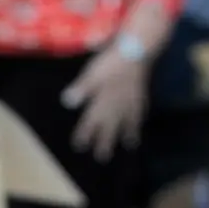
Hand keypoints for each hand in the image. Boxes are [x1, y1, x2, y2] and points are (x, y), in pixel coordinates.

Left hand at [61, 47, 148, 162]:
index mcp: (102, 103)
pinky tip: (141, 122)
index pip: (90, 123)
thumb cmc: (110, 62)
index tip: (79, 147)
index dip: (84, 135)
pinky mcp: (141, 93)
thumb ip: (81, 89)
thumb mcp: (91, 74)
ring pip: (128, 122)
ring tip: (130, 145)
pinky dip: (140, 119)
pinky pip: (141, 110)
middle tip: (103, 158)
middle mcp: (116, 106)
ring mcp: (131, 101)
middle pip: (110, 128)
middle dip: (105, 143)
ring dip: (128, 134)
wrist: (137, 50)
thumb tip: (67, 102)